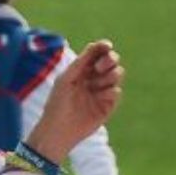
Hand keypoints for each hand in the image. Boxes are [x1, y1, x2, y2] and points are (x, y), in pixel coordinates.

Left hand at [24, 41, 122, 164]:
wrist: (59, 129)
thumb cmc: (57, 102)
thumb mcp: (67, 78)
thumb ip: (81, 62)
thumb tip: (96, 45)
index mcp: (82, 70)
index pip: (97, 53)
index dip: (104, 47)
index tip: (107, 46)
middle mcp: (94, 79)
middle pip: (111, 61)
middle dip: (110, 60)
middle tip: (99, 68)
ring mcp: (102, 91)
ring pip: (117, 74)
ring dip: (109, 76)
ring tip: (95, 86)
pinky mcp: (108, 106)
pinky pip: (117, 92)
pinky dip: (110, 91)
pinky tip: (99, 96)